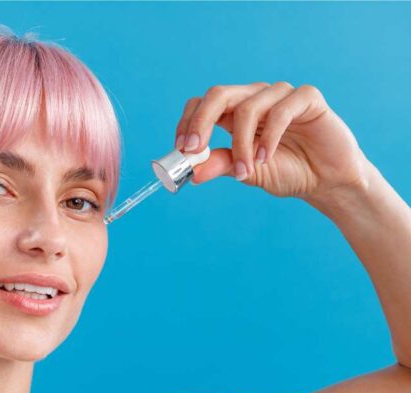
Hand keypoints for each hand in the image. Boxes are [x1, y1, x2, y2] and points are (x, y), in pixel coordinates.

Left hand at [175, 82, 370, 202]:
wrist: (327, 181)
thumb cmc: (287, 172)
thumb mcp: (247, 172)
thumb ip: (220, 166)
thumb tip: (191, 172)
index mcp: (235, 113)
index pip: (202, 104)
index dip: (188, 122)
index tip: (182, 149)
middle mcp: (254, 98)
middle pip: (218, 95)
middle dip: (201, 122)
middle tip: (195, 150)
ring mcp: (280, 95)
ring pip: (247, 109)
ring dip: (240, 145)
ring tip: (246, 170)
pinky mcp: (307, 98)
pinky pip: (280, 111)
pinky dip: (268, 138)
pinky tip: (267, 158)